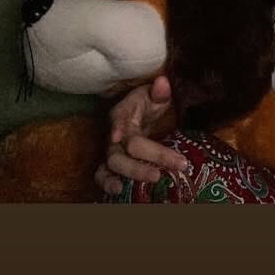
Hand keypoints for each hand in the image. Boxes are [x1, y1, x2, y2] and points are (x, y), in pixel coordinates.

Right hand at [94, 74, 188, 195]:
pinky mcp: (112, 164)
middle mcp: (114, 134)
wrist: (140, 113)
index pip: (119, 119)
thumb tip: (163, 82)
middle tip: (171, 167)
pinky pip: (103, 175)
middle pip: (124, 149)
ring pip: (113, 164)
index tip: (118, 136)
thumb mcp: (154, 94)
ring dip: (132, 173)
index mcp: (122, 113)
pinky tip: (119, 192)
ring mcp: (112, 150)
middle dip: (145, 159)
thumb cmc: (147, 104)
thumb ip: (159, 91)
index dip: (117, 126)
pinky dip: (107, 184)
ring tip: (152, 179)